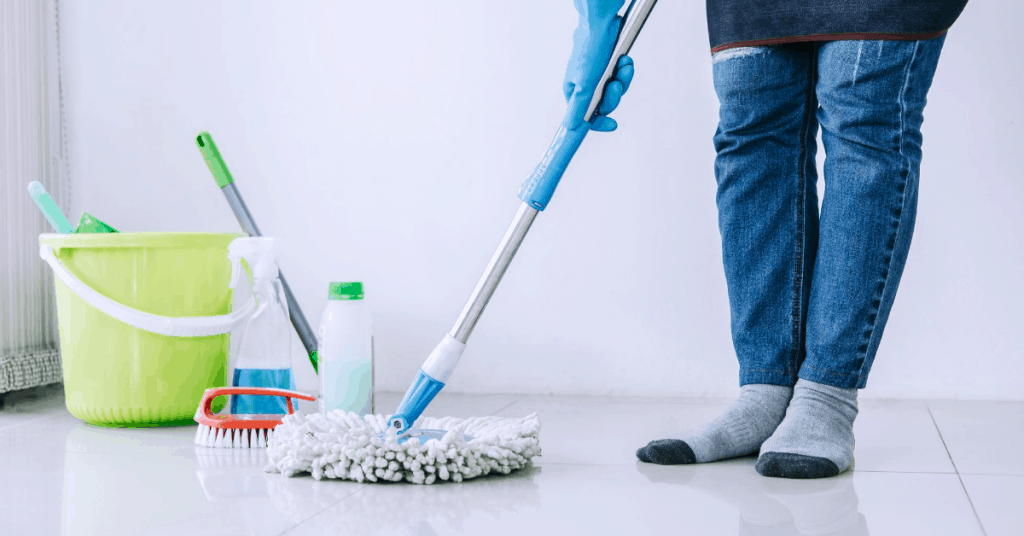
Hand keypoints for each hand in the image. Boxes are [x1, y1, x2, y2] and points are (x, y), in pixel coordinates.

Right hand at [563, 0, 634, 131]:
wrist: (602, 20)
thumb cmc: (590, 47)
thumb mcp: (584, 85)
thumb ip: (578, 108)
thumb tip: (570, 128)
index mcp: (574, 91)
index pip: (585, 116)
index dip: (599, 122)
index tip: (612, 124)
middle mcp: (584, 84)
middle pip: (604, 103)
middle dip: (614, 94)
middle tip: (616, 84)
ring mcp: (597, 74)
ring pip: (615, 89)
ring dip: (623, 79)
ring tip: (624, 66)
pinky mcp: (608, 63)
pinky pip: (620, 75)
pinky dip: (625, 69)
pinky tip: (625, 60)